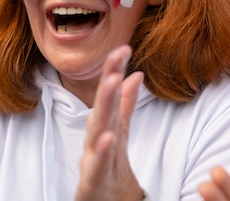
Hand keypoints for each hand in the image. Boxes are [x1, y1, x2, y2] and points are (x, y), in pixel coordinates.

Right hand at [74, 45, 144, 200]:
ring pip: (97, 130)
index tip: (124, 47)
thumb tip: (136, 74)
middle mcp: (97, 139)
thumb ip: (126, 104)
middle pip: (102, 107)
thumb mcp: (120, 131)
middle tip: (116, 56)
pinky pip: (97, 165)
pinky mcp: (92, 182)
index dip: (115, 70)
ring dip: (103, 106)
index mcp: (107, 126)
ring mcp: (93, 159)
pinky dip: (102, 150)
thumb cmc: (108, 165)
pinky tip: (108, 136)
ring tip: (111, 82)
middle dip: (107, 80)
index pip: (110, 94)